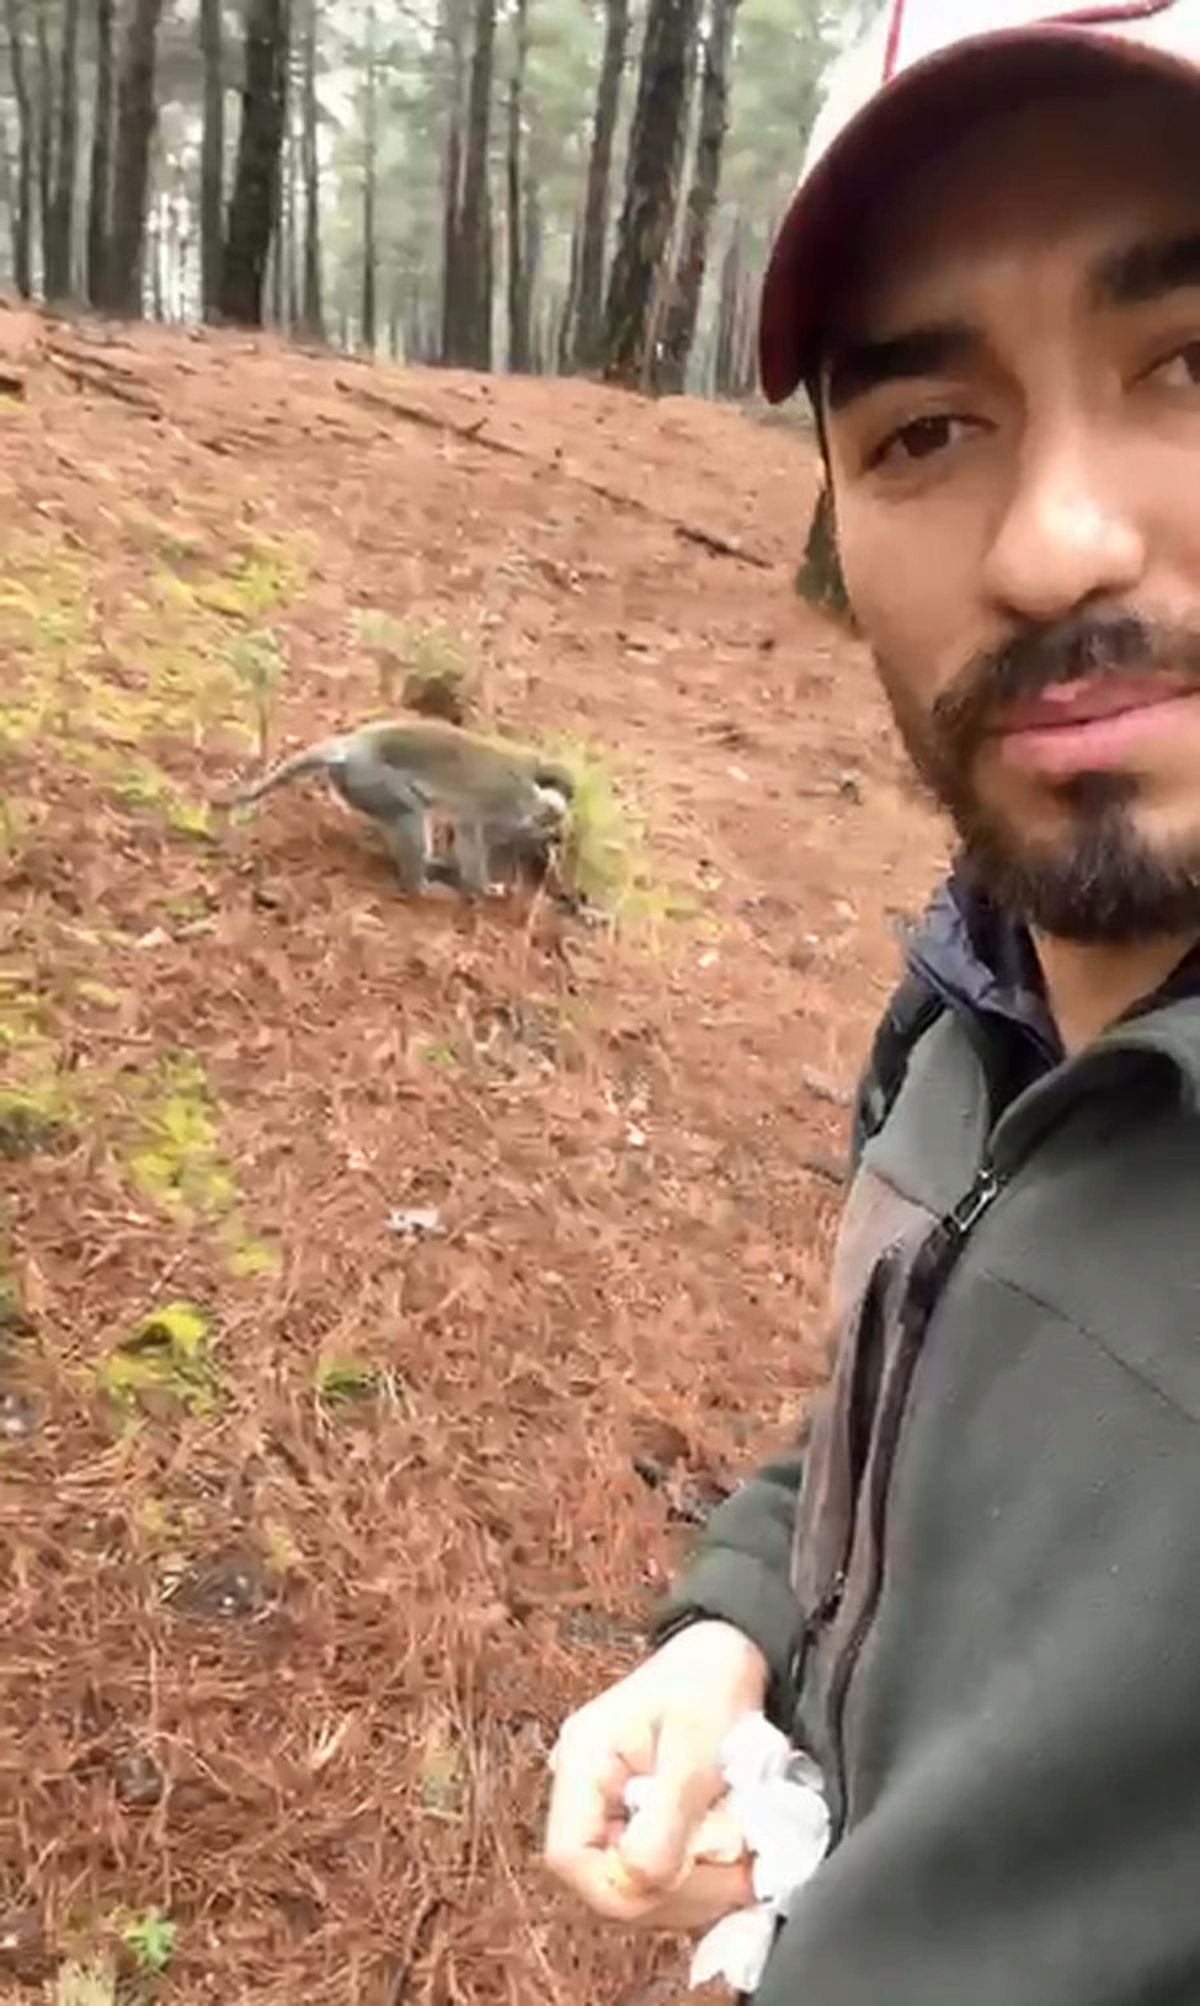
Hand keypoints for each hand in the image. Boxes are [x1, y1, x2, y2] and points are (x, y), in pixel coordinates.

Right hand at [543, 1619, 767, 1928]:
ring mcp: (610, 1807)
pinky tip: (731, 1857)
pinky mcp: (639, 1818)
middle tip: (738, 1877)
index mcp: (582, 1762)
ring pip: (635, 1884)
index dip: (623, 1886)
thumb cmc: (710, 1682)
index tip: (687, 1880)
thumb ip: (667, 1818)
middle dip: (673, 1892)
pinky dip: (697, 1877)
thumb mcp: (695, 1748)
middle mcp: (584, 1791)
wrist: (732, 1649)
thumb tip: (641, 1886)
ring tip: (743, 1864)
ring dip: (692, 1890)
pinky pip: (657, 1870)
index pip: (570, 1855)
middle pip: (604, 1879)